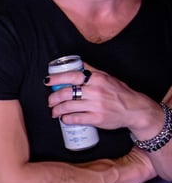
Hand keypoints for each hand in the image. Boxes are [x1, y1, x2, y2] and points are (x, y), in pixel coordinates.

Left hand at [46, 63, 160, 135]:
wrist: (134, 109)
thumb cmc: (118, 92)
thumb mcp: (107, 77)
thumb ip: (91, 70)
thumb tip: (75, 62)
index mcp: (97, 78)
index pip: (72, 76)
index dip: (57, 78)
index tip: (47, 81)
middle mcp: (96, 91)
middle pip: (66, 93)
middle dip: (53, 97)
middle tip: (50, 101)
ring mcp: (96, 105)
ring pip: (68, 106)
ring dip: (57, 110)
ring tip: (54, 111)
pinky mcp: (97, 119)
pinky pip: (76, 118)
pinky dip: (66, 119)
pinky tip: (64, 118)